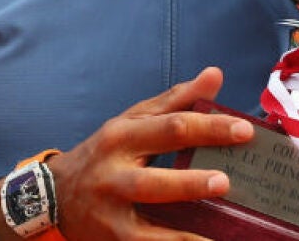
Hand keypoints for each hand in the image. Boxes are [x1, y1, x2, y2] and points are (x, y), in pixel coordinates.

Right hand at [21, 67, 254, 240]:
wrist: (53, 194)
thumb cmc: (105, 153)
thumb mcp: (132, 121)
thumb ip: (175, 101)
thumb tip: (214, 75)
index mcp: (122, 136)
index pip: (170, 128)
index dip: (209, 128)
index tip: (244, 131)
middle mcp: (113, 173)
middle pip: (155, 179)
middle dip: (191, 181)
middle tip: (227, 181)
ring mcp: (112, 210)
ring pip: (149, 221)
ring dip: (185, 228)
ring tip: (219, 229)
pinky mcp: (114, 239)